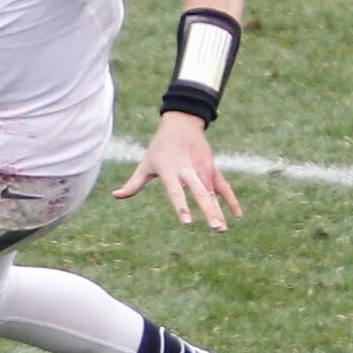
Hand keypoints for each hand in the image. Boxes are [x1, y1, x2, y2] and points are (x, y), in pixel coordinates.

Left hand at [112, 110, 240, 229]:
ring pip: (213, 192)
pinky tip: (237, 215)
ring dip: (219, 210)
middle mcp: (188, 170)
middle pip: (200, 193)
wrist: (182, 123)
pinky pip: (224, 186)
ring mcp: (203, 168)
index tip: (187, 222)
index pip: (176, 192)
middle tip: (215, 228)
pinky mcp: (212, 168)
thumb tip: (115, 196)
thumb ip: (133, 184)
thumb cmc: (160, 147)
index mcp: (170, 170)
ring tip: (222, 229)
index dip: (181, 206)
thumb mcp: (146, 163)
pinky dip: (231, 200)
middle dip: (208, 210)